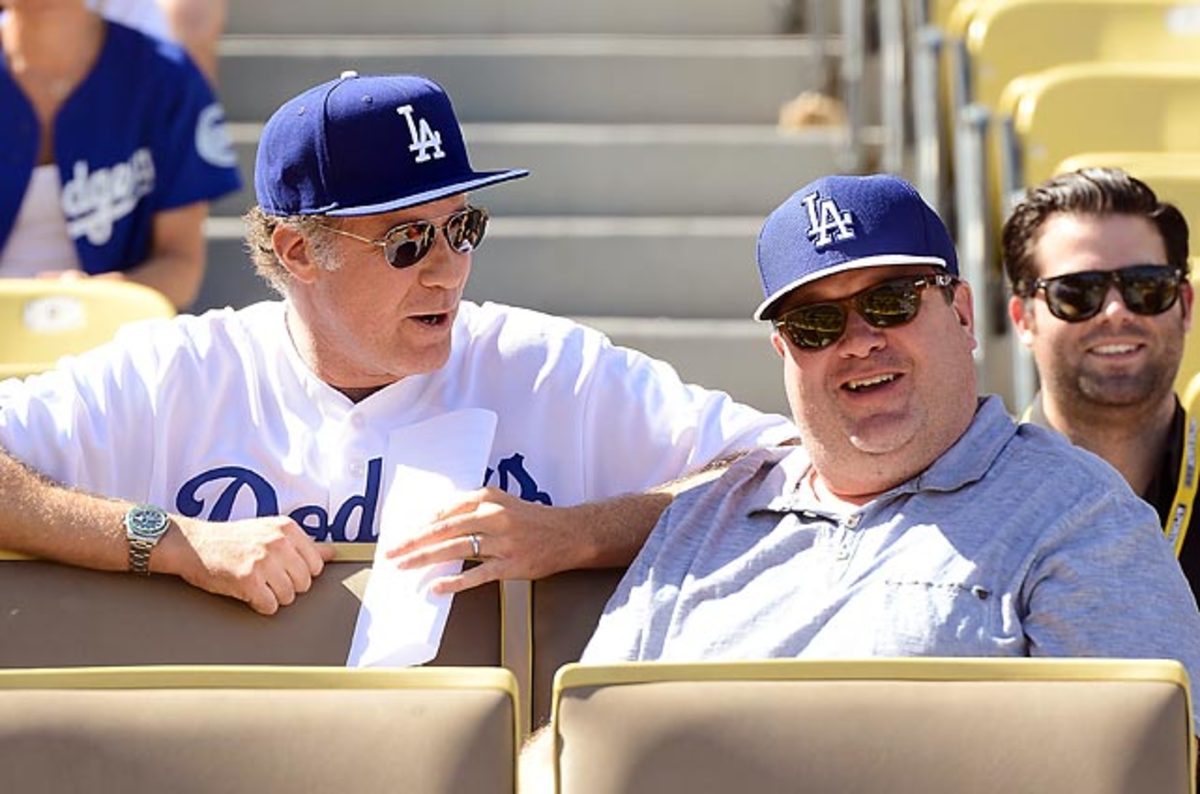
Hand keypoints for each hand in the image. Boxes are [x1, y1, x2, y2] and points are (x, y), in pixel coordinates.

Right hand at [160, 515, 334, 614]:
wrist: (193, 544)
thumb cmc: (232, 540)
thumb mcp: (270, 531)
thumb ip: (302, 544)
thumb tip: (331, 553)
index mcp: (287, 528)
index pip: (316, 565)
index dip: (301, 573)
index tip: (284, 570)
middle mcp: (278, 542)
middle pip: (305, 583)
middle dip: (288, 586)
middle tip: (267, 578)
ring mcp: (263, 561)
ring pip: (289, 597)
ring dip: (274, 597)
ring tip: (257, 584)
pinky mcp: (248, 580)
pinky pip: (270, 606)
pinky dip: (260, 605)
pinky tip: (249, 593)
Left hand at [386, 488, 586, 594]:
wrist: (569, 533)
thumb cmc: (533, 520)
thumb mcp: (504, 503)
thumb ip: (474, 508)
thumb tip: (438, 521)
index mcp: (490, 498)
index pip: (447, 508)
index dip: (422, 522)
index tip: (402, 532)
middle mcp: (495, 516)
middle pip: (446, 528)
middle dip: (415, 540)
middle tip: (392, 550)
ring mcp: (504, 541)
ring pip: (457, 548)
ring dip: (427, 558)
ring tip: (406, 566)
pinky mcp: (512, 564)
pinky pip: (479, 574)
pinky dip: (456, 581)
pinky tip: (438, 587)